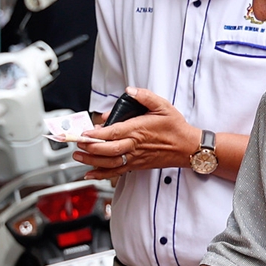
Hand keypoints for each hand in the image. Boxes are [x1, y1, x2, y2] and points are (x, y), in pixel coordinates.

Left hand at [73, 88, 200, 179]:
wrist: (188, 148)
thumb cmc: (175, 127)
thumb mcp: (163, 106)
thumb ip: (145, 96)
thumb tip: (130, 90)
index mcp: (139, 129)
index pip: (114, 133)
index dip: (98, 135)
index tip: (85, 133)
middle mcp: (135, 145)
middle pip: (108, 150)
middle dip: (90, 148)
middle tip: (77, 144)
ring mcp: (135, 157)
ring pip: (110, 163)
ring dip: (92, 161)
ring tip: (78, 156)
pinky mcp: (136, 165)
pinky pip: (117, 172)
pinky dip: (102, 174)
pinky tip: (90, 174)